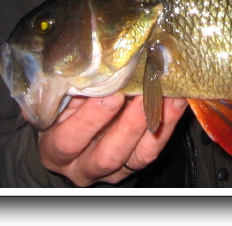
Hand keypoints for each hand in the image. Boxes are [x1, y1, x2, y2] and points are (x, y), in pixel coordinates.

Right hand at [31, 93, 187, 186]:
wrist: (74, 128)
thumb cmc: (65, 107)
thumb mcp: (61, 99)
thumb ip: (71, 88)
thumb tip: (91, 62)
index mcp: (55, 149)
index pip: (69, 141)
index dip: (89, 120)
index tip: (110, 94)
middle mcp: (83, 166)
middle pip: (106, 155)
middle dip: (127, 125)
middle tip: (141, 93)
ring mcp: (113, 169)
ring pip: (136, 156)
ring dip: (152, 122)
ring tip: (164, 94)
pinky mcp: (136, 164)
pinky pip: (154, 148)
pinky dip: (168, 123)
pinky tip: (176, 99)